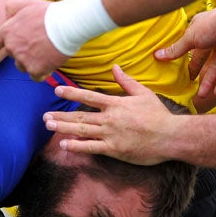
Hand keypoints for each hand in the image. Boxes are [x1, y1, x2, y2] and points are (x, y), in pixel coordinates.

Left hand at [0, 0, 60, 80]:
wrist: (67, 24)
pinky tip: (51, 62)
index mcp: (7, 31)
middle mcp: (12, 47)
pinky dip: (43, 72)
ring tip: (47, 51)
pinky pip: (36, 76)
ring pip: (24, 67)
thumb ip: (12, 8)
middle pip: (14, 57)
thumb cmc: (49, 13)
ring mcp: (23, 59)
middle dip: (24, 52)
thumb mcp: (26, 3)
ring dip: (33, 62)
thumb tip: (6, 16)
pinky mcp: (35, 70)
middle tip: (41, 43)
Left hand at [43, 65, 175, 164]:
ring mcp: (111, 134)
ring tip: (48, 125)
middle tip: (44, 115)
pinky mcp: (114, 149)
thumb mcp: (144, 93)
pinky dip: (76, 146)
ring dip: (63, 127)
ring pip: (81, 130)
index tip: (57, 88)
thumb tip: (115, 67)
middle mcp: (110, 118)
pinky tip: (63, 144)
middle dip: (61, 115)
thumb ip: (126, 81)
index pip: (89, 96)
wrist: (171, 136)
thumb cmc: (158, 115)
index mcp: (116, 104)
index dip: (72, 92)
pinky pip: (91, 147)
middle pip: (80, 115)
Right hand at [155, 5, 215, 97]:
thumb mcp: (190, 38)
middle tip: (190, 86)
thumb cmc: (212, 25)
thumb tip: (157, 55)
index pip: (189, 45)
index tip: (177, 70)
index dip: (183, 57)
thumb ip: (176, 49)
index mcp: (199, 29)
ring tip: (202, 96)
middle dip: (197, 73)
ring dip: (210, 81)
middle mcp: (212, 36)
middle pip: (203, 58)